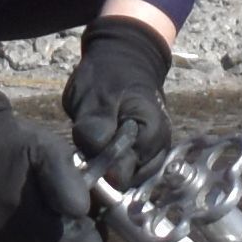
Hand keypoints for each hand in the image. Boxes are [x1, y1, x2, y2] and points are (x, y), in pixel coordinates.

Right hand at [0, 87, 97, 241]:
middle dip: (70, 232)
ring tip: (38, 210)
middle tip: (56, 203)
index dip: (91, 224)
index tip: (80, 203)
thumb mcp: (48, 150)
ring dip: (50, 241)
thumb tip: (82, 214)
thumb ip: (70, 183)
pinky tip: (23, 221)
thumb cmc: (13, 147)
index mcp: (31, 221)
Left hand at [61, 9, 179, 186]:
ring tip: (94, 143)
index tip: (82, 155)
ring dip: (106, 168)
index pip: (121, 175)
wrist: (124, 60)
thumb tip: (101, 165)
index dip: (97, 171)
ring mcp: (153, 155)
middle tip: (86, 146)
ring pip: (123, 180)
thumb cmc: (109, 75)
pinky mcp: (145, 157)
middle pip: (124, 182)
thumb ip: (96, 128)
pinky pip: (125, 172)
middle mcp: (159, 151)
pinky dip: (111, 165)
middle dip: (102, 170)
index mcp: (151, 134)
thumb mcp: (96, 95)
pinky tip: (101, 148)